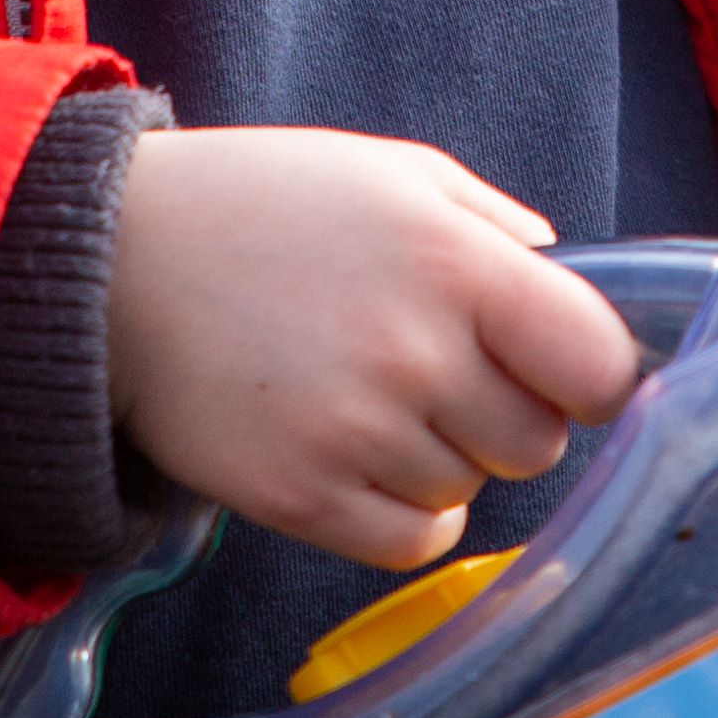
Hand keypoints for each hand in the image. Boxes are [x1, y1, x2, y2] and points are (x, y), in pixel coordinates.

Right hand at [103, 127, 644, 570]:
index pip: (596, 364)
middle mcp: (415, 353)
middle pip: (537, 443)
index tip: (563, 369)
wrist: (120, 262)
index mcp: (455, 262)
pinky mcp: (301, 498)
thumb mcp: (395, 173)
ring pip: (470, 491)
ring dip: (445, 458)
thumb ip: (496, 227)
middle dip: (511, 415)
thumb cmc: (266, 204)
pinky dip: (403, 514)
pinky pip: (410, 543)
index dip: (592, 374)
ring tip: (375, 395)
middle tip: (449, 374)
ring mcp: (356, 432)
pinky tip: (361, 454)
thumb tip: (573, 288)